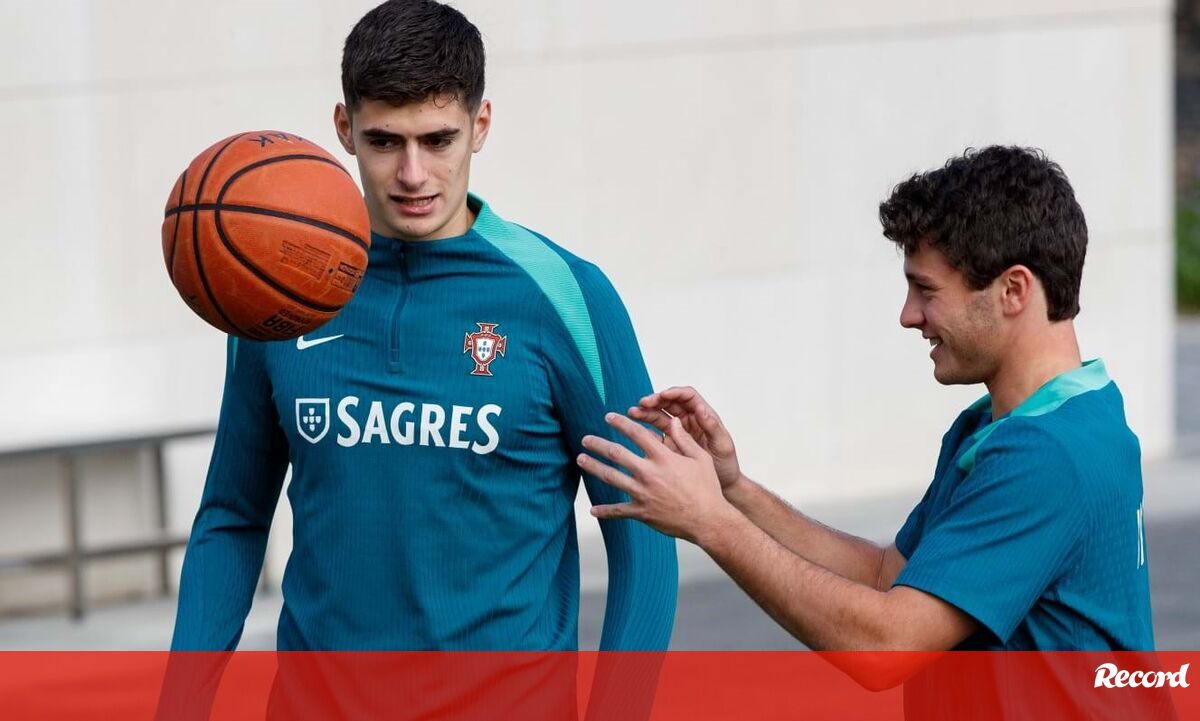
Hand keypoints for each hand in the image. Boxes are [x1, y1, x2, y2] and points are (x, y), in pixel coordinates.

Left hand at [579, 413, 735, 544]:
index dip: (621, 422)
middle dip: (598, 444)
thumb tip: (674, 422)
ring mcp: (642, 493)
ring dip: (593, 466)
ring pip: (610, 477)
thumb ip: (684, 440)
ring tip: (580, 459)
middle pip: (616, 453)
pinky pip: (618, 511)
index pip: (636, 433)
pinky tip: (592, 510)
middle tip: (586, 439)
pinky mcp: (641, 512)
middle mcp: (648, 473)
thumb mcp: (700, 458)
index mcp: (663, 457)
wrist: (708, 520)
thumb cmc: (707, 488)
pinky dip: (604, 511)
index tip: (609, 417)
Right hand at [627, 386, 742, 492]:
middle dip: (656, 400)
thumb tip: (700, 408)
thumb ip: (711, 427)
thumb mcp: (722, 445)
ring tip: (633, 412)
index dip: (674, 393)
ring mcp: (678, 431)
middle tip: (643, 403)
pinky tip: (633, 428)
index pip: (688, 397)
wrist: (722, 485)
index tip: (662, 395)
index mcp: (704, 416)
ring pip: (660, 415)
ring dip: (646, 412)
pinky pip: (655, 432)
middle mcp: (690, 420)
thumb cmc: (726, 464)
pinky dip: (644, 428)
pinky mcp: (669, 443)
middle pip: (670, 403)